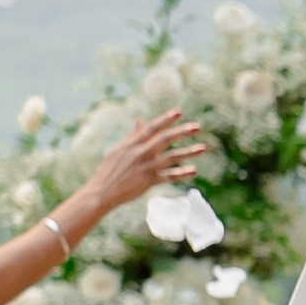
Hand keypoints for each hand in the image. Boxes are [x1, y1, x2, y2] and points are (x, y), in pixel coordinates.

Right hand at [77, 110, 207, 222]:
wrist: (102, 192)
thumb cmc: (109, 170)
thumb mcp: (118, 150)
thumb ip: (132, 136)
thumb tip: (141, 120)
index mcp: (132, 144)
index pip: (152, 128)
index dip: (166, 119)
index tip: (179, 112)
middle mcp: (140, 153)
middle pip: (165, 139)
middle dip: (182, 132)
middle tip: (197, 127)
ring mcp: (145, 167)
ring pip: (171, 157)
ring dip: (189, 152)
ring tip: (203, 148)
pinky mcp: (148, 181)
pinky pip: (169, 176)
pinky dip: (181, 173)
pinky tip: (194, 170)